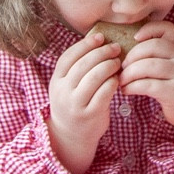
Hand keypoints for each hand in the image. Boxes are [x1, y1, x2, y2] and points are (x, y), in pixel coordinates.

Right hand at [47, 33, 123, 173]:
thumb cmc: (74, 103)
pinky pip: (105, 92)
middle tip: (115, 48)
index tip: (100, 37)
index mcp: (56, 81)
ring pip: (95, 77)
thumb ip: (77, 67)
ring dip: (109, 65)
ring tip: (117, 62)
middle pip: (83, 64)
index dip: (85, 44)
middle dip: (102, 52)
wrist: (71, 136)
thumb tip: (98, 40)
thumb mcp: (67, 86)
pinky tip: (117, 79)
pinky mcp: (90, 114)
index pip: (69, 56)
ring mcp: (76, 104)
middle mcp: (63, 92)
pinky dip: (113, 82)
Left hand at [119, 21, 173, 157]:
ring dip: (128, 73)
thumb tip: (126, 48)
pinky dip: (132, 87)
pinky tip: (127, 90)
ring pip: (147, 66)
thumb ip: (159, 53)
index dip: (148, 29)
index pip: (167, 28)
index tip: (134, 38)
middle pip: (152, 46)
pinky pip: (147, 85)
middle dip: (131, 56)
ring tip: (122, 80)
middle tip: (122, 67)